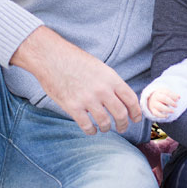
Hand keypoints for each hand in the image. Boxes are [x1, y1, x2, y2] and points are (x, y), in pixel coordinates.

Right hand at [11, 26, 141, 134]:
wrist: (50, 57)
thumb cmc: (73, 60)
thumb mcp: (98, 66)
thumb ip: (110, 82)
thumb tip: (120, 99)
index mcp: (110, 78)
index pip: (131, 99)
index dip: (136, 112)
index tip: (135, 118)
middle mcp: (102, 90)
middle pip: (120, 114)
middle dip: (123, 124)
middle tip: (122, 128)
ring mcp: (87, 99)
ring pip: (105, 122)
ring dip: (107, 128)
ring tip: (104, 128)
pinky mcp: (73, 107)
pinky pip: (87, 126)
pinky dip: (92, 131)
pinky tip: (91, 130)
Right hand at [146, 88, 179, 118]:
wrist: (150, 99)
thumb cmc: (161, 96)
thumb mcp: (165, 93)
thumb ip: (172, 94)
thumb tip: (179, 97)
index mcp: (159, 91)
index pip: (167, 92)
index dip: (173, 96)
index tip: (178, 99)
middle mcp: (156, 97)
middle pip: (163, 98)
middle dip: (171, 102)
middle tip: (176, 106)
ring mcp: (154, 104)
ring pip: (160, 106)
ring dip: (167, 109)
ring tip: (173, 111)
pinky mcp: (152, 110)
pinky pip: (156, 113)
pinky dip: (162, 115)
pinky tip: (167, 115)